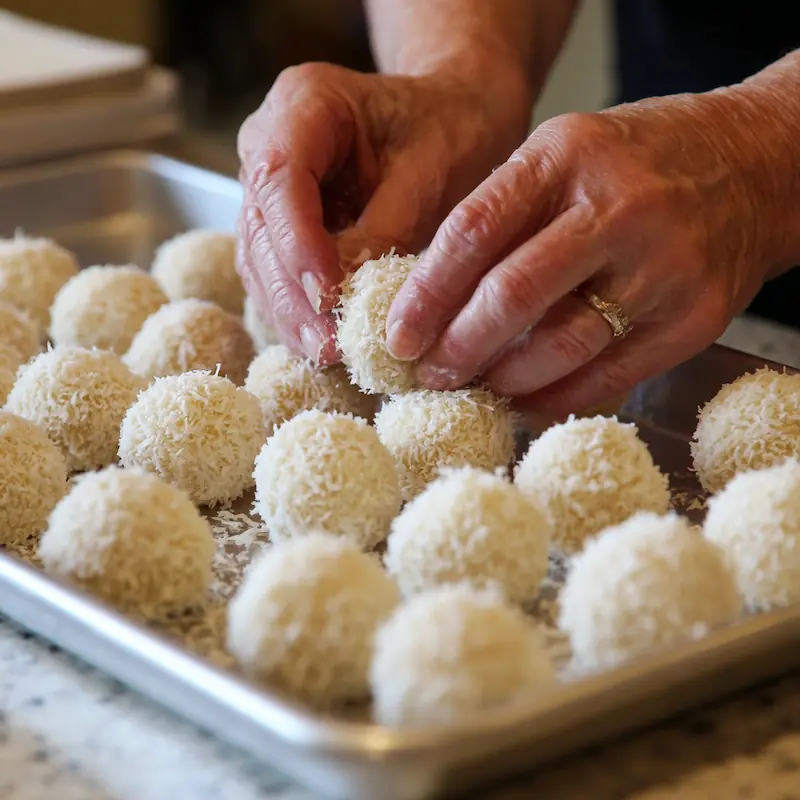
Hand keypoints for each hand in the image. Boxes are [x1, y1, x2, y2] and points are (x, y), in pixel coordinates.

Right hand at [236, 61, 530, 363]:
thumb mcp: (430, 171)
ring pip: (260, 258)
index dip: (298, 242)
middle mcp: (269, 142)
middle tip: (328, 346)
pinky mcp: (280, 224)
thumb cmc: (447, 130)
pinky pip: (276, 272)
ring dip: (290, 312)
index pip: (280, 176)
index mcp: (304, 103)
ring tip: (327, 353)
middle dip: (293, 293)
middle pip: (261, 226)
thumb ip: (385, 227)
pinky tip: (323, 342)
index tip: (328, 295)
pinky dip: (298, 309)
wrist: (450, 118)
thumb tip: (345, 292)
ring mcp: (269, 187)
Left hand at [385, 91, 785, 423]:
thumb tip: (432, 296)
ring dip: (502, 379)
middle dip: (456, 347)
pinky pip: (608, 376)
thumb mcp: (563, 155)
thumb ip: (502, 214)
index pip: (472, 232)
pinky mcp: (694, 319)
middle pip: (512, 296)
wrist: (755, 168)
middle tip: (427, 373)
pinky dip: (554, 398)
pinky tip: (524, 401)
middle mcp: (618, 209)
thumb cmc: (639, 163)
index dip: (424, 294)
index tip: (396, 335)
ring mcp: (662, 267)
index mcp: (566, 157)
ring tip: (475, 385)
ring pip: (560, 345)